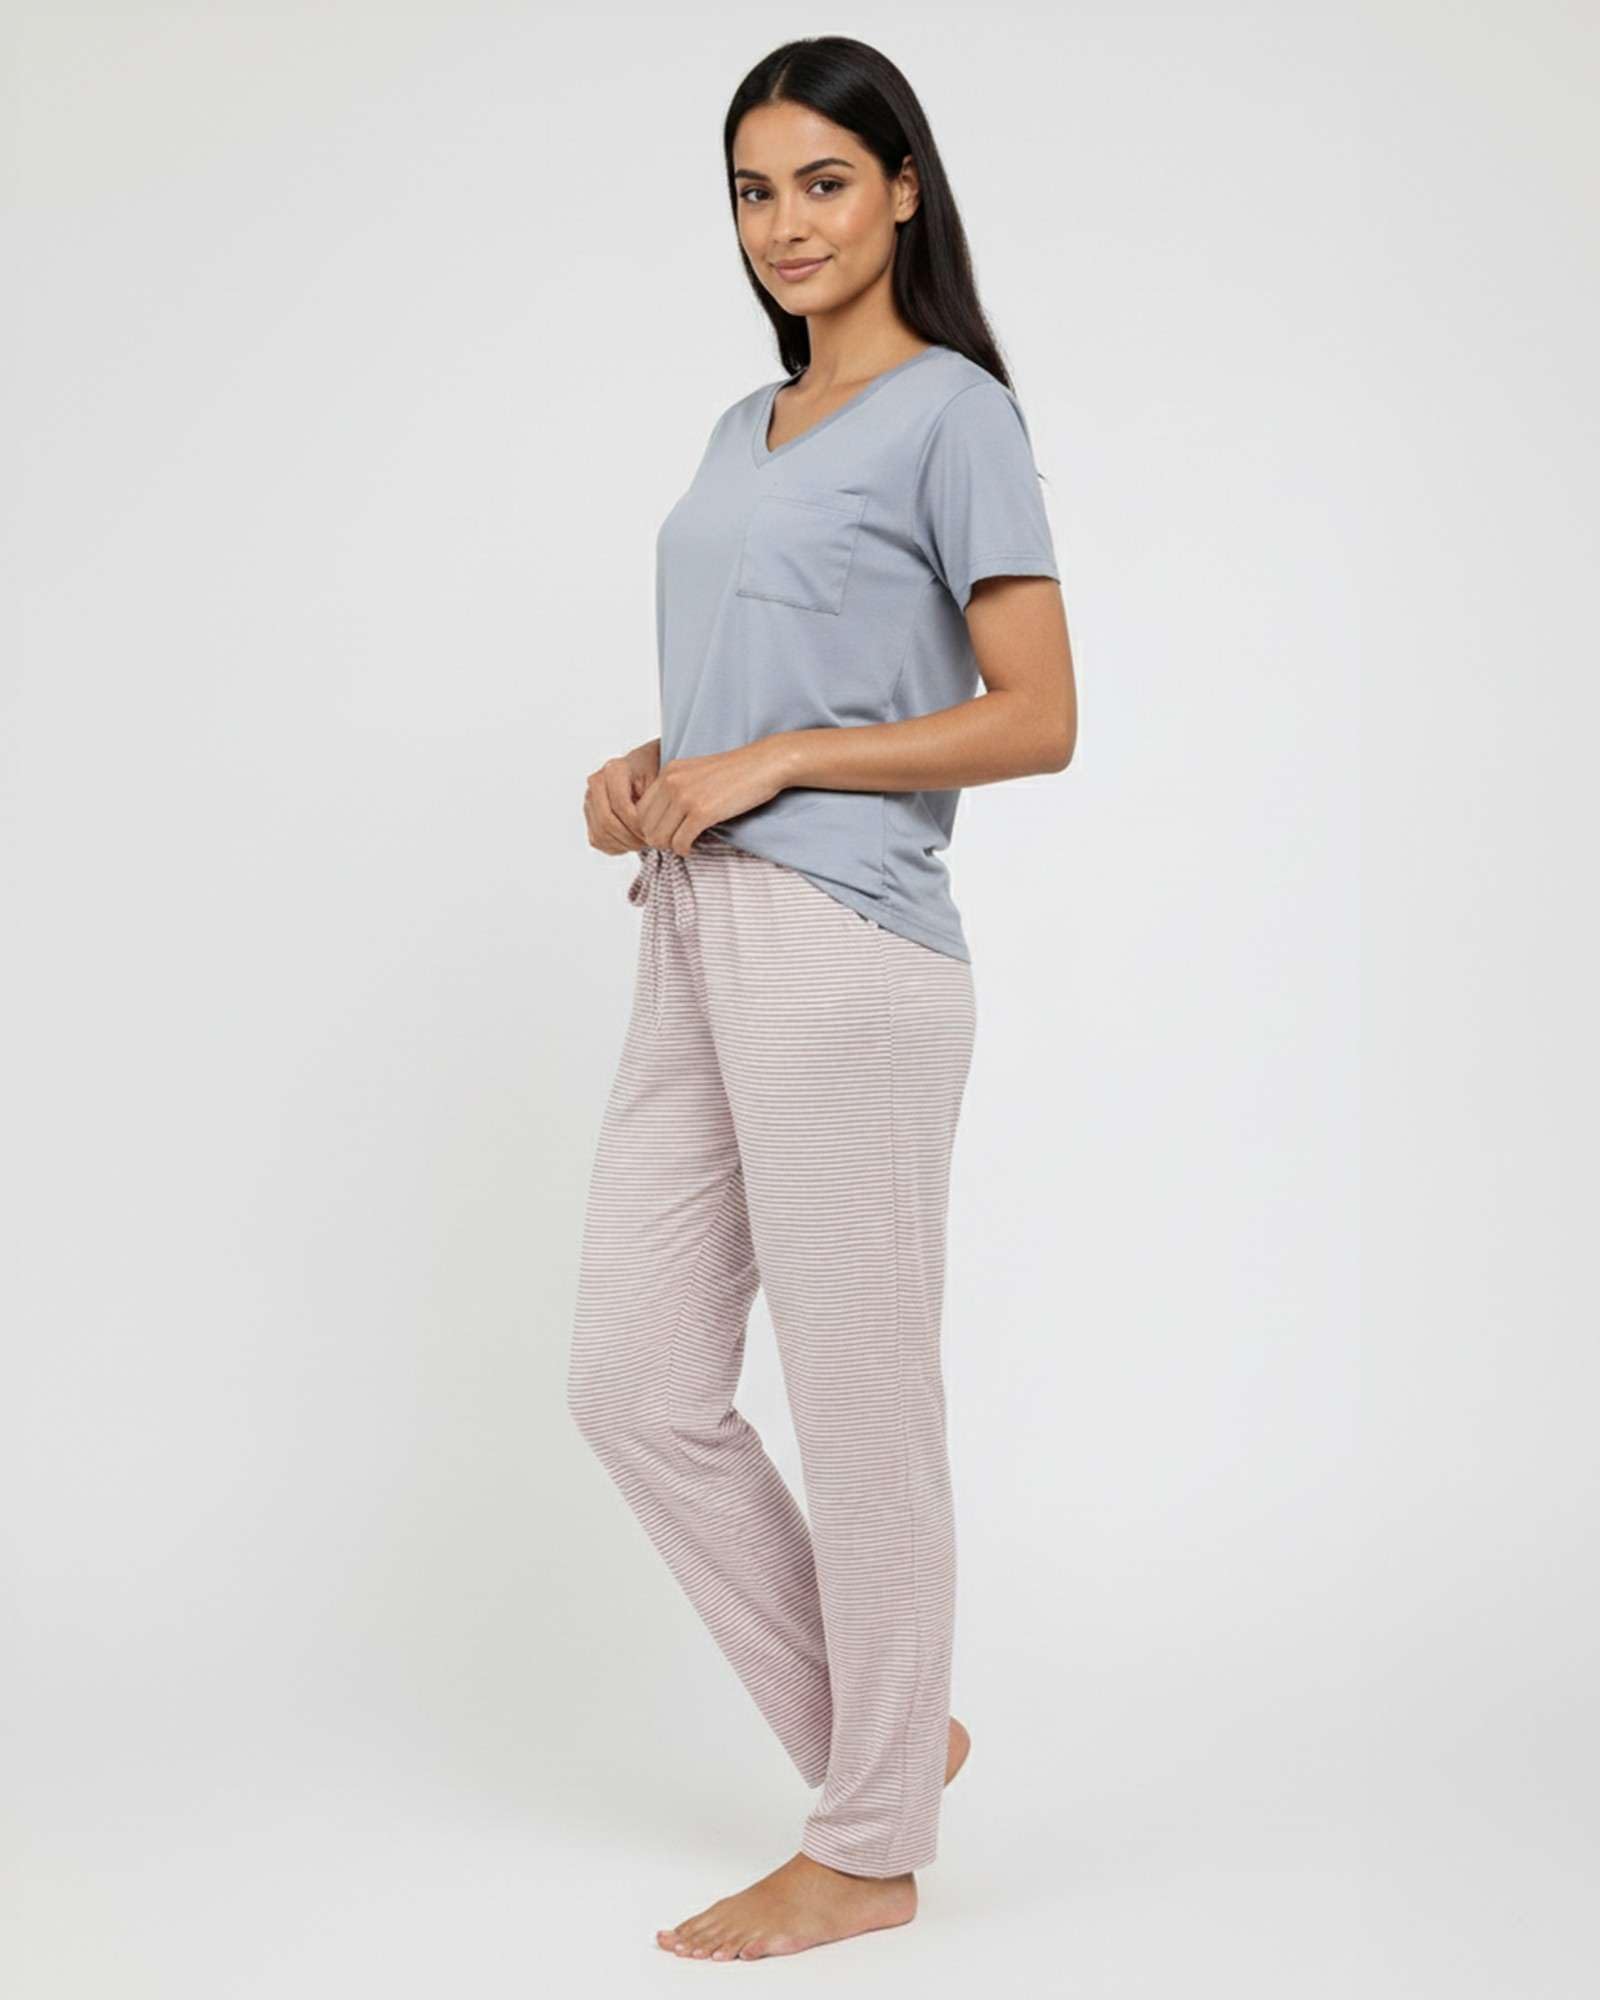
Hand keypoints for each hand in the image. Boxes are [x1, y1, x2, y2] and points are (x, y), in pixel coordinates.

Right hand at [584, 738, 659, 853]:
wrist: (640, 768)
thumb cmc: (651, 774)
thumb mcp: (660, 780)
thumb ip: (654, 800)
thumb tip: (650, 827)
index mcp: (614, 770)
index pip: (620, 806)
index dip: (637, 824)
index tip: (652, 832)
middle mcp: (597, 782)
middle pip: (606, 822)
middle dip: (629, 837)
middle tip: (647, 842)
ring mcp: (590, 799)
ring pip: (600, 834)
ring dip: (623, 844)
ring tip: (641, 843)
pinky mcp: (589, 814)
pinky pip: (597, 839)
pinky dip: (615, 846)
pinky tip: (631, 842)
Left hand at [636, 738, 794, 855]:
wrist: (763, 764)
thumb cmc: (735, 772)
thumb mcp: (696, 772)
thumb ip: (676, 788)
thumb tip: (662, 819)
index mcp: (668, 772)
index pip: (640, 809)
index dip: (650, 827)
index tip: (666, 833)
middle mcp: (672, 782)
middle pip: (646, 826)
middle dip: (658, 840)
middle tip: (675, 842)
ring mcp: (685, 797)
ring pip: (660, 837)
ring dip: (671, 847)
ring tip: (684, 845)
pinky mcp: (702, 812)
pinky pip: (680, 842)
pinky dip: (684, 850)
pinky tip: (693, 848)